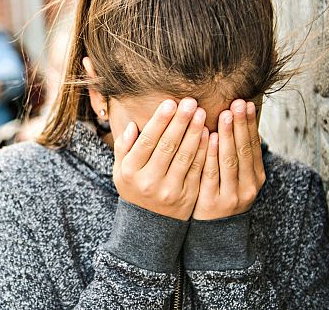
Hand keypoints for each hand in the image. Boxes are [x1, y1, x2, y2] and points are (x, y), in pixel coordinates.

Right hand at [113, 98, 208, 220]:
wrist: (149, 225)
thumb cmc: (134, 188)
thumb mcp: (120, 170)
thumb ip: (123, 147)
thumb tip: (132, 125)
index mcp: (130, 172)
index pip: (147, 141)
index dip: (160, 121)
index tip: (170, 103)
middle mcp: (149, 181)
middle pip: (167, 146)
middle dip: (180, 122)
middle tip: (190, 102)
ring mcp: (170, 190)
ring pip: (185, 157)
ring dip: (194, 133)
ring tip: (201, 113)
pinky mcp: (187, 197)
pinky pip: (197, 169)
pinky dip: (203, 151)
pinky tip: (208, 134)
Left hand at [192, 100, 264, 219]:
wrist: (213, 234)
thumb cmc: (222, 195)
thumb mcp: (237, 177)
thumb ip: (238, 154)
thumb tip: (242, 122)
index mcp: (256, 177)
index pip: (253, 146)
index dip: (250, 124)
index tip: (246, 103)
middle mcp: (248, 186)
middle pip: (244, 151)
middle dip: (241, 125)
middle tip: (237, 103)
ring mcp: (231, 196)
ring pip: (230, 161)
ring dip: (228, 136)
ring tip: (226, 114)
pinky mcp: (212, 202)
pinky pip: (211, 174)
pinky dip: (211, 154)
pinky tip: (208, 138)